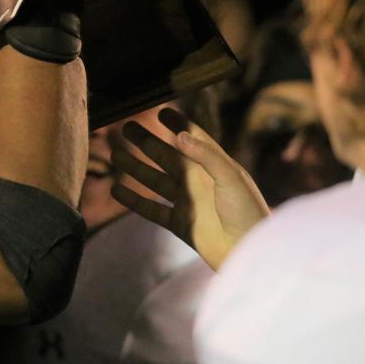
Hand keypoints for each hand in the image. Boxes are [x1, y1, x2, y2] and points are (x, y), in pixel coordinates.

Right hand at [110, 107, 269, 270]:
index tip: (160, 111)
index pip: (192, 138)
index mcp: (214, 165)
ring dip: (135, 167)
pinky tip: (116, 191)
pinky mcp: (179, 223)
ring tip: (115, 155)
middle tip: (126, 127)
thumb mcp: (231, 177)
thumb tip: (178, 134)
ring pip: (154, 180)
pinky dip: (134, 200)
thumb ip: (206, 155)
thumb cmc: (247, 212)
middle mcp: (198, 181)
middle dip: (146, 141)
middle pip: (166, 155)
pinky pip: (151, 209)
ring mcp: (187, 202)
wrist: (249, 252)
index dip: (177, 123)